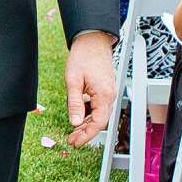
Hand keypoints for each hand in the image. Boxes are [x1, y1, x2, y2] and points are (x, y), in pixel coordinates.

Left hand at [64, 30, 115, 147]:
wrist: (93, 39)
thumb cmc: (83, 56)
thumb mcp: (73, 80)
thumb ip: (74, 103)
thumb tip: (74, 122)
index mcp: (103, 95)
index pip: (98, 123)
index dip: (87, 135)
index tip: (75, 142)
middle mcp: (110, 95)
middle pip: (99, 121)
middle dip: (85, 132)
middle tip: (71, 140)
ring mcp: (109, 92)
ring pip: (99, 114)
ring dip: (87, 124)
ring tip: (73, 131)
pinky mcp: (105, 89)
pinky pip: (99, 107)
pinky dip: (90, 114)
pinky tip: (79, 117)